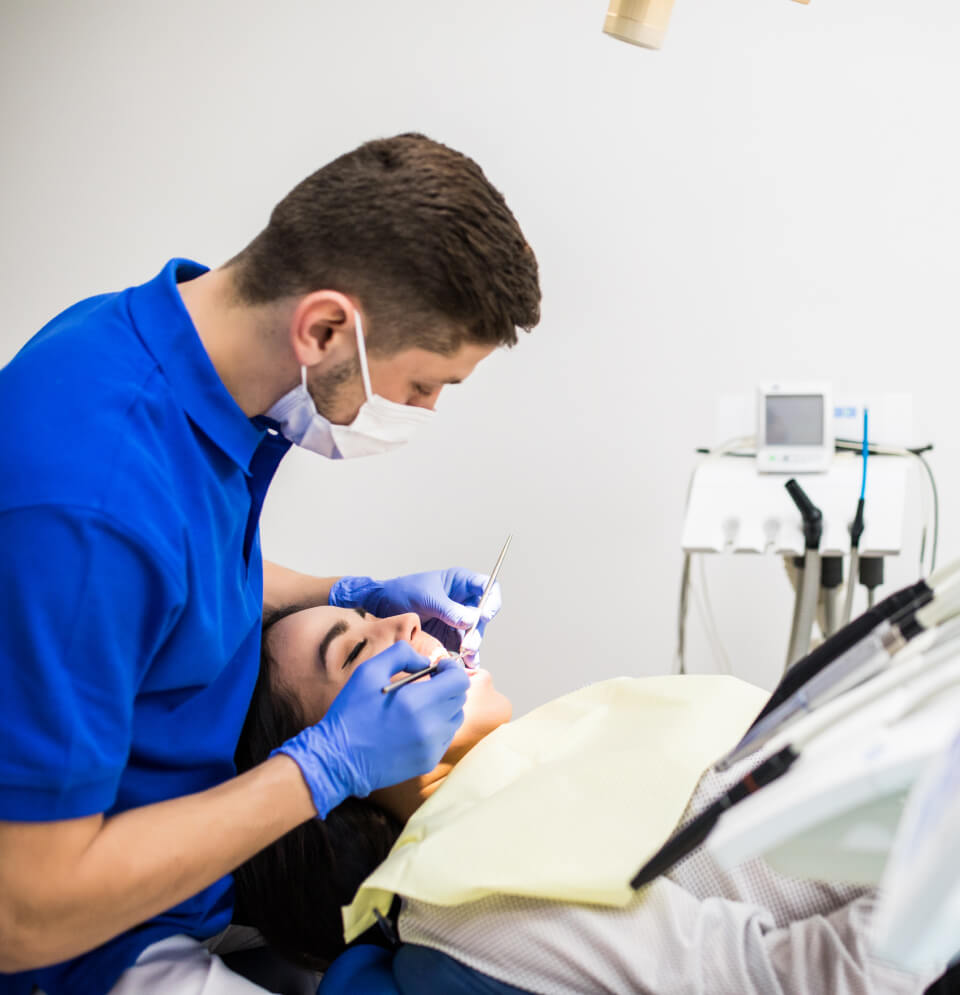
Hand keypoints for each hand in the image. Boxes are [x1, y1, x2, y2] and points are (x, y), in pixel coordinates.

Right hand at [273, 642, 469, 817]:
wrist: (339, 759)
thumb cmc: (352, 712)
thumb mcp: (368, 671)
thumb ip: (401, 655)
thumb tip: (426, 661)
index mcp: (416, 702)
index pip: (459, 681)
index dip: (451, 669)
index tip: (437, 668)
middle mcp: (430, 727)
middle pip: (460, 698)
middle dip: (447, 686)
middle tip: (427, 683)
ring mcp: (431, 747)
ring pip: (455, 718)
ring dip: (444, 706)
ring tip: (420, 705)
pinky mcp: (428, 762)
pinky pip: (446, 737)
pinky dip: (437, 726)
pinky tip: (415, 724)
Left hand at [330, 568, 501, 657]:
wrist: (380, 607)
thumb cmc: (402, 592)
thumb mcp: (425, 597)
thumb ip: (449, 609)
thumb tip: (471, 619)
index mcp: (460, 583)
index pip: (487, 587)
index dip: (491, 600)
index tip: (484, 615)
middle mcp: (462, 601)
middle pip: (483, 615)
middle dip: (478, 631)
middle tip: (468, 644)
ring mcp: (456, 619)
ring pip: (475, 634)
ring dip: (473, 647)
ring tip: (465, 658)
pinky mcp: (449, 636)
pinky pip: (463, 646)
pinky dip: (464, 656)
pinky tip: (463, 664)